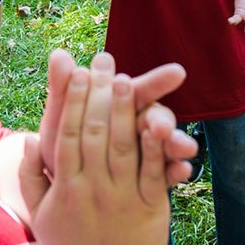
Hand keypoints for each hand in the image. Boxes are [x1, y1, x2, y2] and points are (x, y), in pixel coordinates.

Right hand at [19, 57, 171, 244]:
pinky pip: (153, 172)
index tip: (77, 71)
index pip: (67, 134)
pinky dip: (155, 146)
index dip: (73, 100)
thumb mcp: (39, 213)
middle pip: (95, 133)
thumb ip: (29, 175)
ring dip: (125, 110)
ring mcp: (122, 198)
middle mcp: (92, 189)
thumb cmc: (71, 244)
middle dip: (99, 94)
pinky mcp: (150, 207)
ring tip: (127, 79)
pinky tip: (157, 120)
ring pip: (123, 146)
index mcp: (65, 186)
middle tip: (104, 63)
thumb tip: (27, 139)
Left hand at [38, 50, 197, 186]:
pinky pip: (165, 177)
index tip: (178, 73)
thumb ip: (63, 88)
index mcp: (118, 107)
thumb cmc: (64, 147)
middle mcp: (136, 127)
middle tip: (164, 125)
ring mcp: (145, 154)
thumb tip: (58, 53)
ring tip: (186, 148)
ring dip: (176, 143)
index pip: (139, 91)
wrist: (61, 192)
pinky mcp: (149, 183)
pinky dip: (175, 172)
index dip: (157, 81)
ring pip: (166, 146)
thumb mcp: (60, 118)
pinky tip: (183, 170)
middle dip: (163, 119)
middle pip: (155, 118)